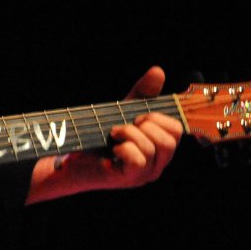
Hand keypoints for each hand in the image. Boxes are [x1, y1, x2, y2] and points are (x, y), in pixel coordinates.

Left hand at [25, 66, 182, 204]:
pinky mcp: (128, 179)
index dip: (158, 117)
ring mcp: (144, 174)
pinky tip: (113, 148)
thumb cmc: (101, 132)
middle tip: (125, 124)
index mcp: (160, 147)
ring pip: (152, 148)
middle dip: (146, 124)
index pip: (177, 129)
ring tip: (113, 133)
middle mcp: (157, 163)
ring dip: (129, 133)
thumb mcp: (124, 109)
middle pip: (170, 140)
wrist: (73, 152)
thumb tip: (158, 71)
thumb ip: (143, 93)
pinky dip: (124, 148)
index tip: (138, 116)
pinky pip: (137, 160)